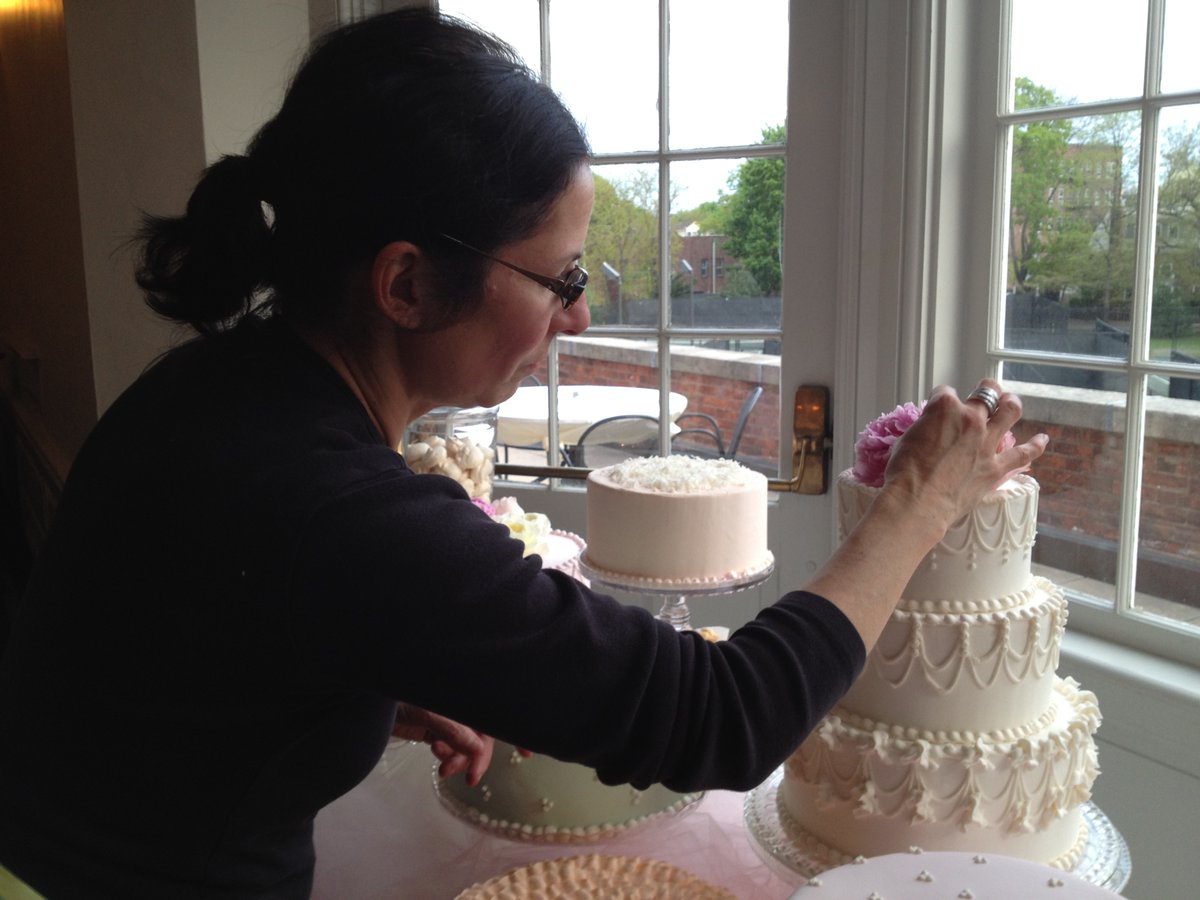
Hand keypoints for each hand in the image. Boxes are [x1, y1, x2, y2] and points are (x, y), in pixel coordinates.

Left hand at [393, 703, 493, 786]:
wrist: (371, 705)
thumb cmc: (398, 699)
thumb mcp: (428, 713)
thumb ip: (453, 730)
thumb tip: (477, 749)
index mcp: (463, 702)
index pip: (485, 727)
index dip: (484, 749)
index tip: (475, 772)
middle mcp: (459, 712)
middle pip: (476, 740)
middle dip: (466, 758)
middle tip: (451, 772)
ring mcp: (447, 721)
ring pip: (462, 747)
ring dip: (454, 758)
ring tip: (438, 758)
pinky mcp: (435, 730)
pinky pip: (449, 748)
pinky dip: (446, 755)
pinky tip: (435, 751)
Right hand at [881, 378, 1047, 540]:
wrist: (917, 503)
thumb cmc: (904, 473)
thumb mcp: (907, 439)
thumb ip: (925, 428)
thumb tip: (932, 431)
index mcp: (944, 408)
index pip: (945, 392)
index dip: (940, 399)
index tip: (937, 409)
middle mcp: (970, 419)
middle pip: (986, 392)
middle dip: (986, 388)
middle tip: (985, 391)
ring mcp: (987, 441)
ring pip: (1010, 411)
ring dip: (1011, 403)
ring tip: (1010, 402)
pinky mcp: (996, 466)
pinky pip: (1023, 452)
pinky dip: (1035, 445)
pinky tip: (1042, 439)